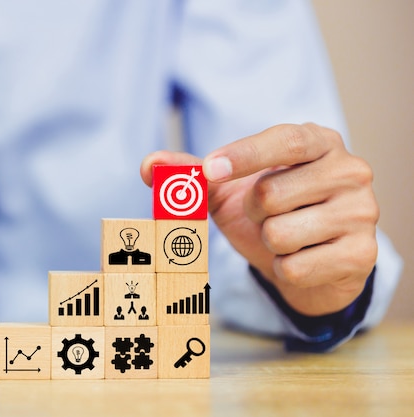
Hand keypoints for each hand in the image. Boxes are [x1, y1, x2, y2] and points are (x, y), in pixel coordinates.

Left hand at [141, 123, 378, 315]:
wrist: (311, 262)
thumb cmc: (270, 214)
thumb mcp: (231, 190)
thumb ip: (192, 175)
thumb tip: (149, 165)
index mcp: (318, 142)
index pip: (284, 141)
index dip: (244, 156)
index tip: (209, 170)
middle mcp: (349, 170)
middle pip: (270, 194)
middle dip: (254, 213)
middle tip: (269, 214)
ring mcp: (362, 212)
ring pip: (280, 234)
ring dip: (269, 243)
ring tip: (287, 237)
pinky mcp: (364, 254)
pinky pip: (296, 267)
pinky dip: (285, 269)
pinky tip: (302, 259)